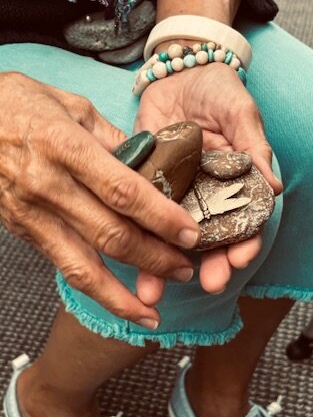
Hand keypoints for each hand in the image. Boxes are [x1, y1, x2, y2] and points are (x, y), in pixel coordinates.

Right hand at [0, 72, 200, 327]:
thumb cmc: (18, 103)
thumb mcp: (71, 104)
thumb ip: (112, 137)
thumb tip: (148, 163)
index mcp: (66, 146)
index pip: (123, 191)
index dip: (161, 217)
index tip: (190, 234)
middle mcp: (48, 186)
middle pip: (111, 235)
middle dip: (154, 259)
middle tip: (185, 269)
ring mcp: (32, 214)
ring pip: (83, 267)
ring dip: (123, 295)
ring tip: (153, 313)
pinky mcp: (22, 231)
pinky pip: (63, 266)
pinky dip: (94, 289)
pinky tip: (118, 300)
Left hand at [135, 61, 282, 293]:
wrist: (179, 67)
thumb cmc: (219, 90)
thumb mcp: (241, 114)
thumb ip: (255, 148)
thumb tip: (274, 186)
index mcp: (232, 183)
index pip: (242, 220)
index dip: (243, 242)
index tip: (239, 260)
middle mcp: (204, 194)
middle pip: (208, 237)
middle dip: (209, 264)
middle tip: (209, 283)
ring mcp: (173, 190)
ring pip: (170, 233)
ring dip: (164, 262)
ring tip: (157, 288)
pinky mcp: (144, 179)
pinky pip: (138, 209)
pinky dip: (132, 230)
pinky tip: (126, 254)